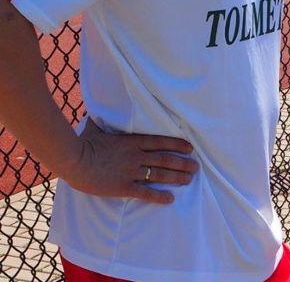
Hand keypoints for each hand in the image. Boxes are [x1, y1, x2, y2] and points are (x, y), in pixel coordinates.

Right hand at [62, 118, 198, 203]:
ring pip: (160, 175)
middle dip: (183, 163)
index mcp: (133, 141)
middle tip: (196, 167)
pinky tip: (170, 199)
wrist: (73, 160)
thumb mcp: (97, 128)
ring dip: (177, 177)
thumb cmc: (83, 144)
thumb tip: (99, 110)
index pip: (161, 141)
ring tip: (189, 180)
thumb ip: (104, 121)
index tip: (190, 148)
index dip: (178, 145)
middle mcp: (137, 156)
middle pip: (166, 159)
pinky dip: (159, 196)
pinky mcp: (123, 187)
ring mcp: (131, 171)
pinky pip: (145, 192)